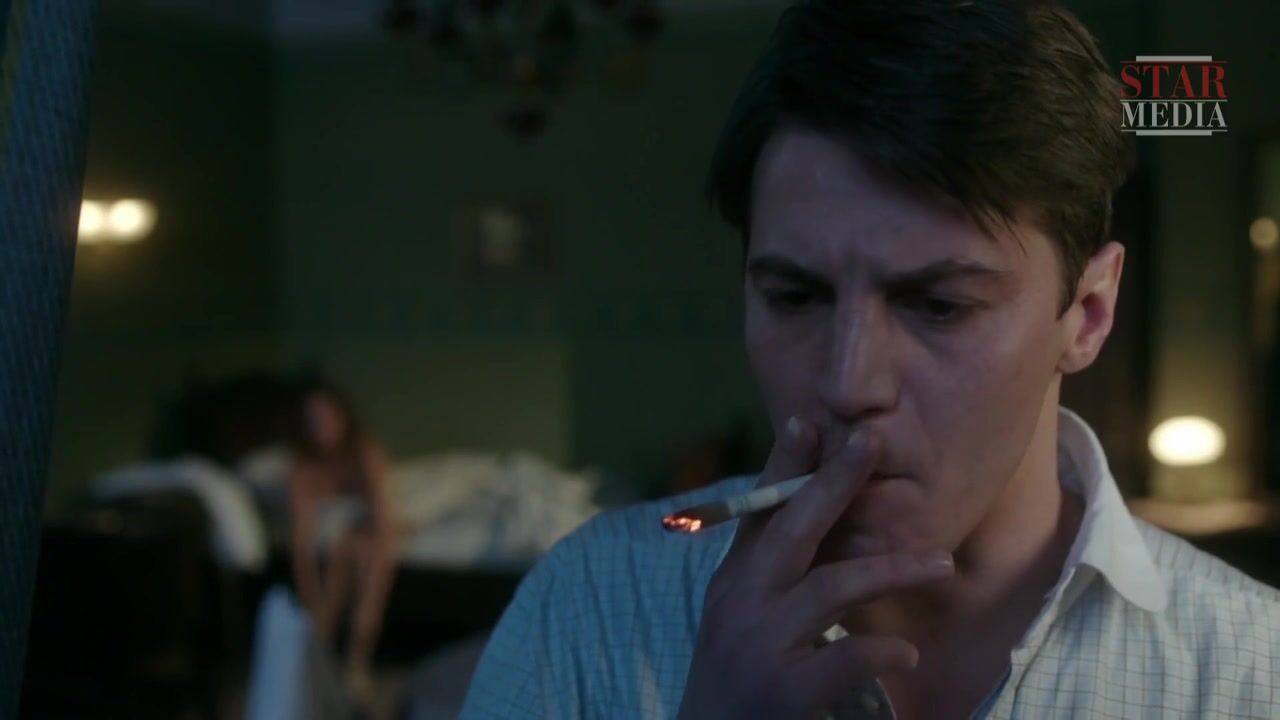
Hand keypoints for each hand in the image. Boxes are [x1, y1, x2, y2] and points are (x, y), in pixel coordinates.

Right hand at [676, 417, 954, 719]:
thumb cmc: (736, 682)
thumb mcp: (740, 621)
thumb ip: (769, 576)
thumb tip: (808, 522)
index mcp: (732, 583)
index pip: (758, 513)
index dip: (781, 467)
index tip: (807, 422)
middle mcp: (741, 604)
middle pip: (791, 529)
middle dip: (832, 482)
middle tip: (871, 443)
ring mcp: (760, 645)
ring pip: (830, 587)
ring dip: (890, 569)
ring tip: (942, 563)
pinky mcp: (784, 690)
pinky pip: (841, 659)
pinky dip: (879, 652)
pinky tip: (907, 653)